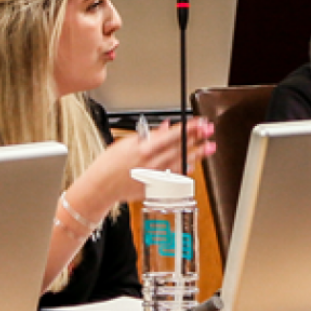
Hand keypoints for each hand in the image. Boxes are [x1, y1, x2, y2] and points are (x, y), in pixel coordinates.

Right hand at [70, 117, 214, 220]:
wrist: (101, 186)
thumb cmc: (110, 163)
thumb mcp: (127, 142)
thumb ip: (149, 135)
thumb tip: (165, 127)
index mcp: (144, 148)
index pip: (172, 134)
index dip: (188, 127)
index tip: (199, 122)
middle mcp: (151, 163)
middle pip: (179, 148)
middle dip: (197, 138)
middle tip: (210, 131)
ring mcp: (155, 176)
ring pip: (181, 163)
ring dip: (196, 154)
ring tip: (209, 147)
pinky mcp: (155, 187)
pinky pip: (174, 178)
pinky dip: (184, 170)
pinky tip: (192, 164)